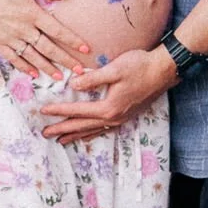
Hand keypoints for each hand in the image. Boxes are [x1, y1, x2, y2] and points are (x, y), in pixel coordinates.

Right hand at [0, 0, 93, 79]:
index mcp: (31, 13)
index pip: (57, 30)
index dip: (73, 40)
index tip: (86, 49)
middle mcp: (23, 29)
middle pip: (48, 48)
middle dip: (65, 60)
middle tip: (78, 71)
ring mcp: (9, 38)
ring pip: (32, 57)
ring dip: (47, 67)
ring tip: (59, 77)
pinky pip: (13, 58)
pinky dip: (24, 67)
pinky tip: (33, 74)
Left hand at [38, 43, 178, 139]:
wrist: (165, 70)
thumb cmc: (140, 66)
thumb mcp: (115, 69)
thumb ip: (93, 79)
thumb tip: (73, 85)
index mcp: (108, 107)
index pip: (77, 111)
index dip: (59, 111)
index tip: (43, 111)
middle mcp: (113, 118)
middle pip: (82, 126)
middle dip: (62, 129)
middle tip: (45, 133)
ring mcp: (121, 119)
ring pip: (92, 131)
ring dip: (75, 135)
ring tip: (61, 140)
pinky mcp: (126, 116)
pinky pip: (104, 129)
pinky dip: (92, 134)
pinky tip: (87, 136)